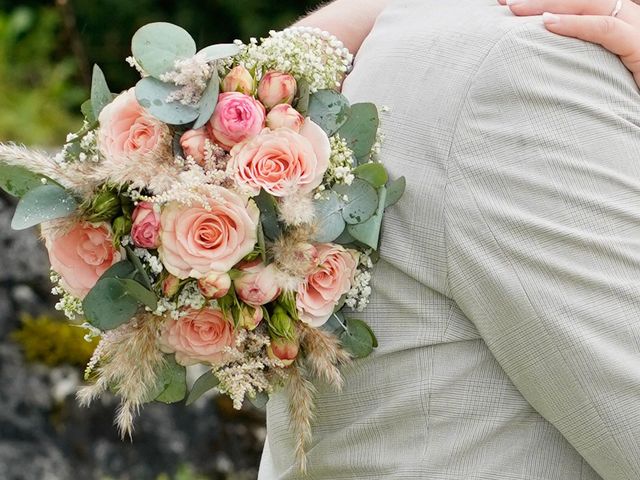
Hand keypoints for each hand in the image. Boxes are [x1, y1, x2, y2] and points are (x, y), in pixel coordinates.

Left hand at [498, 0, 639, 85]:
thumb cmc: (619, 97)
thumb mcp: (589, 73)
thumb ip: (567, 59)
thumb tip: (527, 61)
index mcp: (614, 20)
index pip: (577, 2)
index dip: (543, 1)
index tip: (507, 4)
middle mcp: (625, 18)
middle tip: (503, 2)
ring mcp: (634, 28)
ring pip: (590, 4)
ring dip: (549, 5)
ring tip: (516, 10)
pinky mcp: (639, 47)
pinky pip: (607, 30)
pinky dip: (577, 25)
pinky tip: (548, 24)